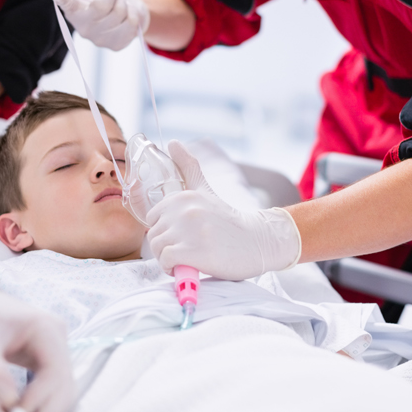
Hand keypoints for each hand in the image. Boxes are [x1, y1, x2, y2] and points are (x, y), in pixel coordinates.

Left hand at [0, 265, 74, 411]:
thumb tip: (8, 405)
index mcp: (47, 329)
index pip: (54, 372)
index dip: (40, 400)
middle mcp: (59, 338)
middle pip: (65, 384)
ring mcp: (56, 349)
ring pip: (62, 388)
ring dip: (47, 411)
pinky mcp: (47, 358)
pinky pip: (51, 386)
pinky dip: (42, 404)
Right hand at [37, 0, 147, 51]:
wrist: (126, 6)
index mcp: (72, 10)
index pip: (67, 4)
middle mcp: (82, 28)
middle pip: (102, 6)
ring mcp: (99, 39)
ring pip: (120, 14)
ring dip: (124, 2)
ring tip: (118, 4)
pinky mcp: (116, 45)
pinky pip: (132, 24)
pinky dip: (133, 14)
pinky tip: (126, 17)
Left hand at [146, 140, 301, 279]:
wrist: (258, 242)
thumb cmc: (228, 220)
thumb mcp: (206, 190)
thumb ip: (188, 166)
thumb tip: (173, 142)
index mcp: (183, 196)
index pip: (152, 218)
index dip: (165, 231)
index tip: (181, 237)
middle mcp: (184, 210)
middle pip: (153, 236)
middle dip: (166, 247)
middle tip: (187, 250)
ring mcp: (189, 231)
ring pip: (157, 249)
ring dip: (168, 260)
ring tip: (188, 259)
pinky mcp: (193, 252)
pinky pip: (166, 262)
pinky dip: (173, 269)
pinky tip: (189, 267)